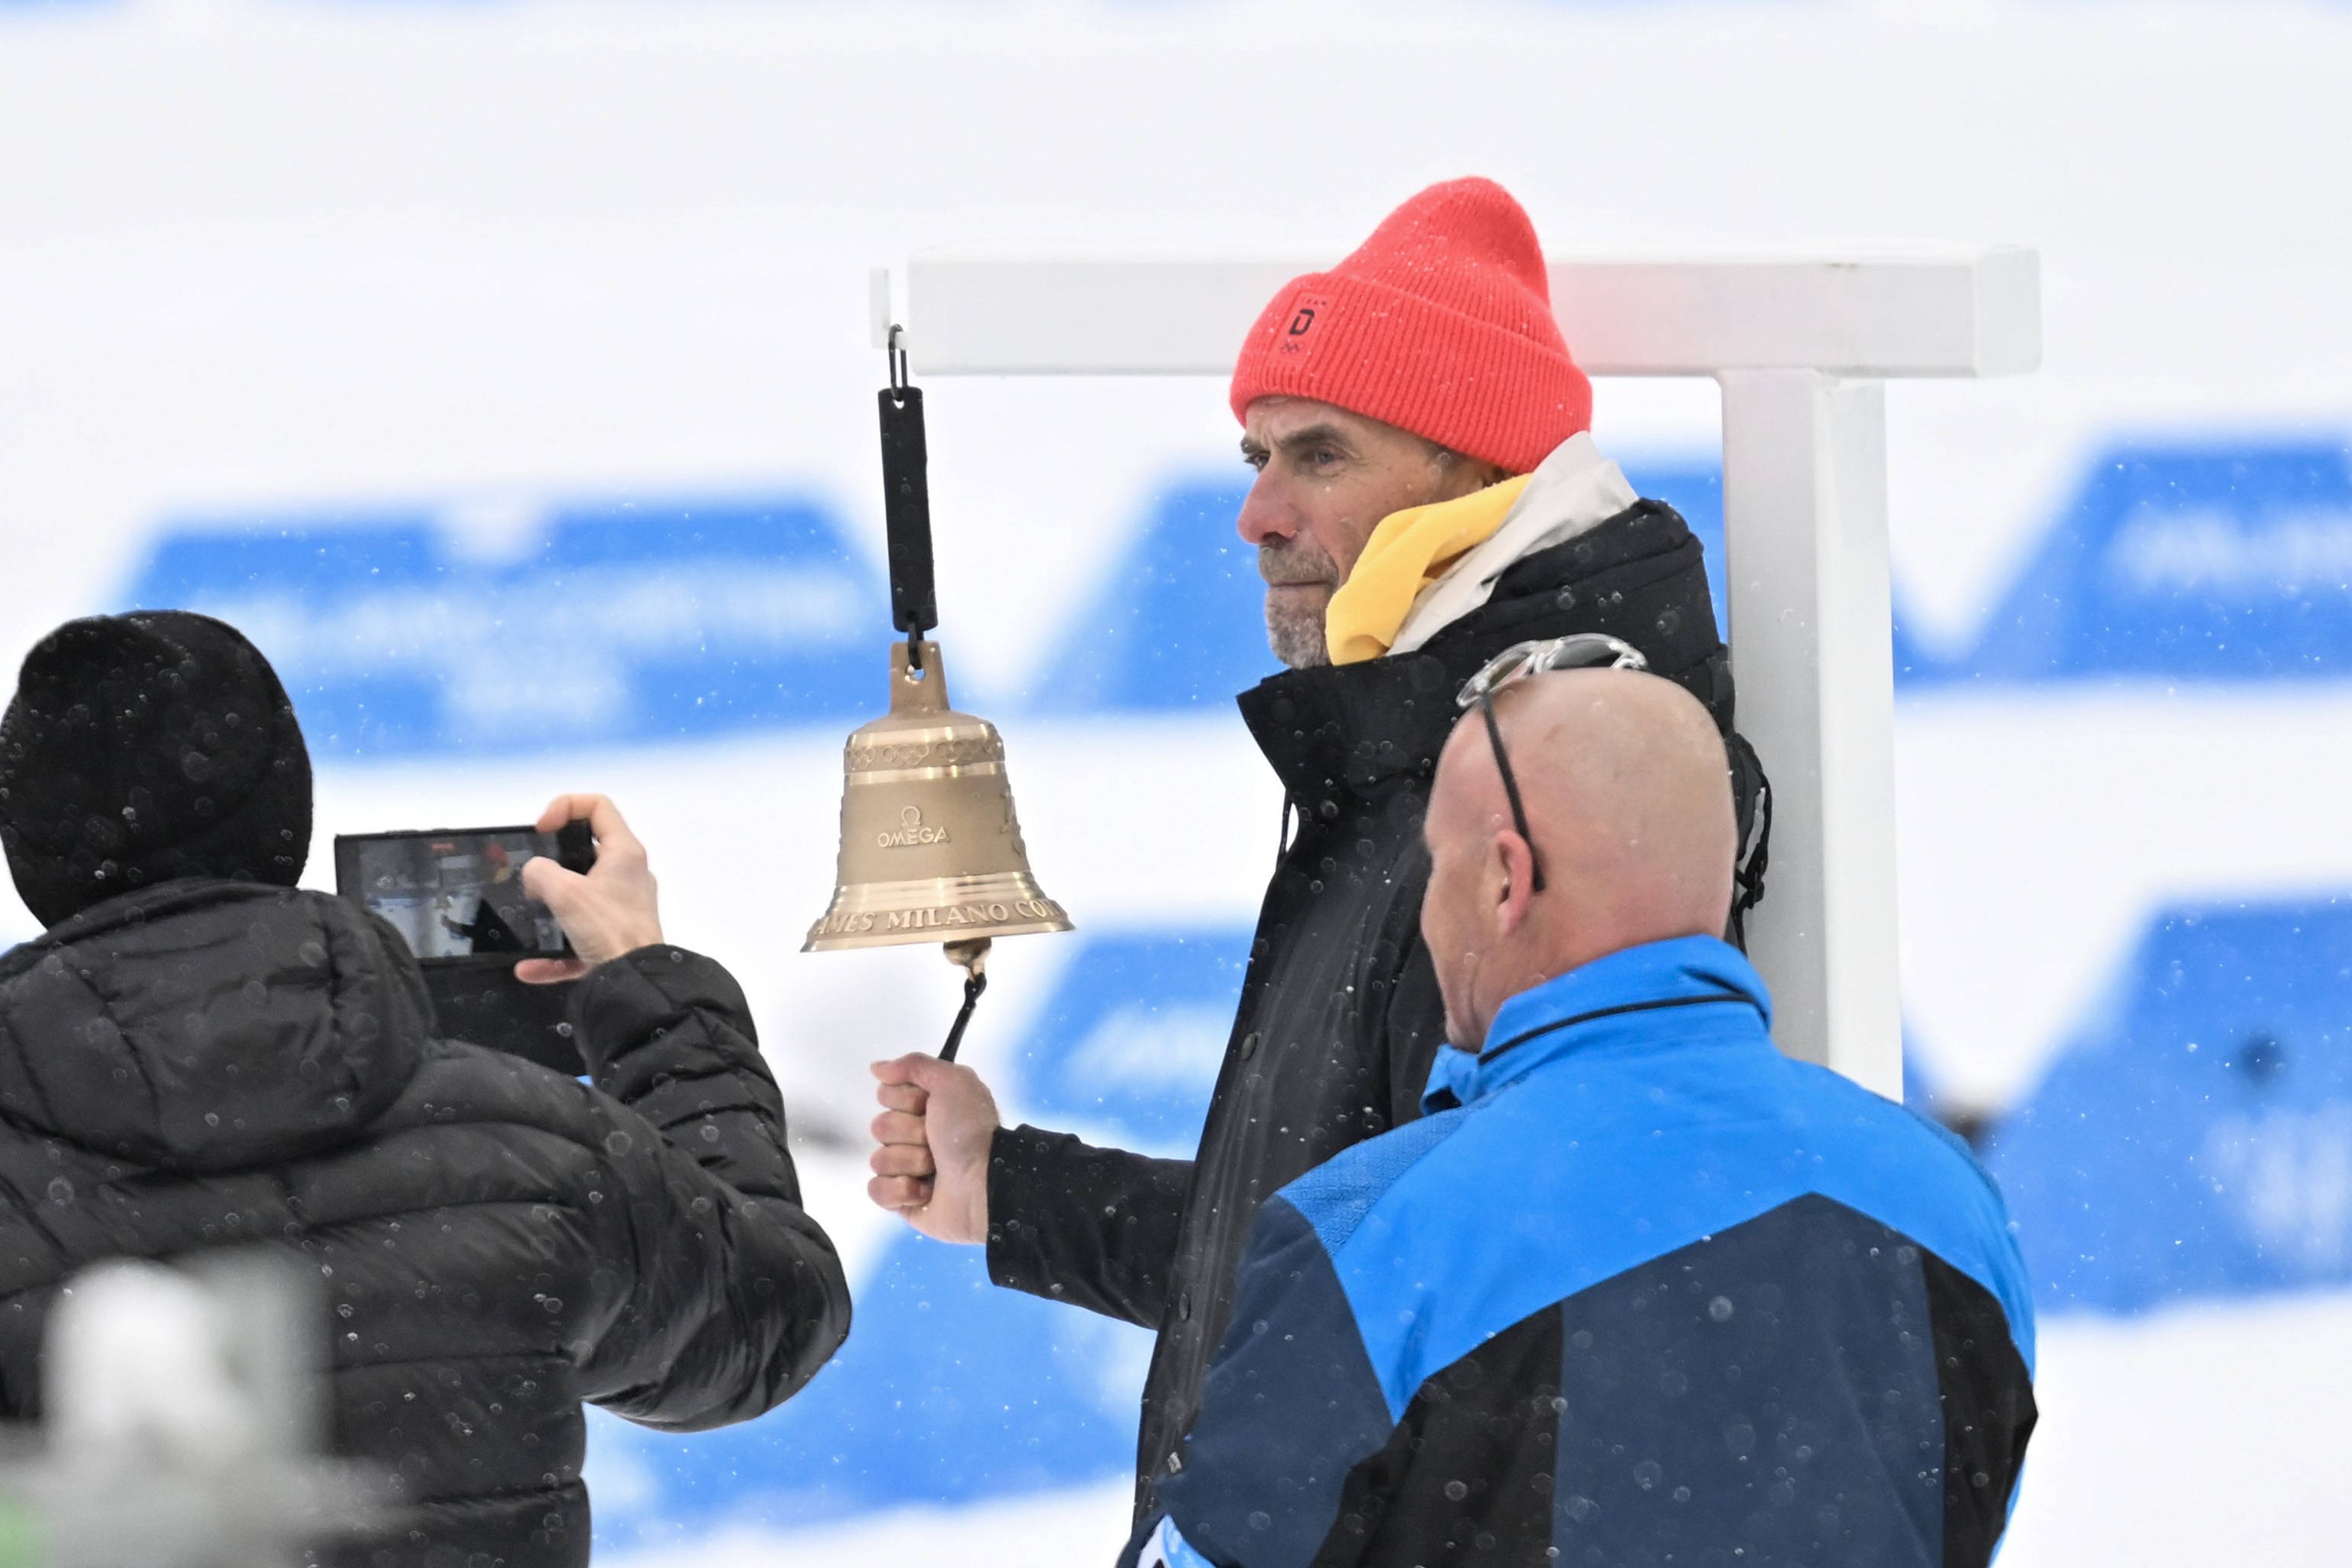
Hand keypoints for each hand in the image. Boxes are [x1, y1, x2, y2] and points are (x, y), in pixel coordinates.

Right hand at [515, 794, 663, 983]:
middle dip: (554, 862)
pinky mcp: (616, 939)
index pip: (599, 806)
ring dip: (553, 908)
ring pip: (581, 898)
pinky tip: (529, 968)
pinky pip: (580, 938)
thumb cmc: (607, 927)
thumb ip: (541, 872)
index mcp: (624, 853)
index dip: (566, 807)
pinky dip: (555, 952)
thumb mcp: (565, 892)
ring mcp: (624, 908)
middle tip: (533, 875)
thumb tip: (536, 876)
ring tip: (532, 914)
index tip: (542, 830)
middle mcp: (629, 875)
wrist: (636, 982)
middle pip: (587, 852)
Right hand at [868, 1053, 999, 1243]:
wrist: (985, 1184)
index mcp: (928, 1108)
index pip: (887, 1095)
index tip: (929, 1106)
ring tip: (935, 1169)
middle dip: (909, 1133)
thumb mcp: (952, 1081)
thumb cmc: (971, 1131)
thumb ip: (914, 1065)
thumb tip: (877, 1068)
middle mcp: (916, 1136)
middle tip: (936, 1141)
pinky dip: (901, 1191)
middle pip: (880, 1126)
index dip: (905, 1100)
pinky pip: (877, 1190)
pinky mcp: (903, 1201)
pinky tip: (924, 1192)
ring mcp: (908, 1170)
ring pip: (879, 1159)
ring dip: (910, 1162)